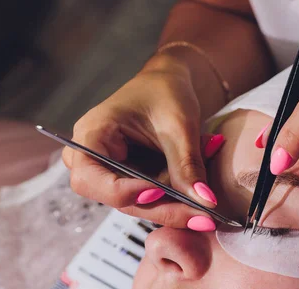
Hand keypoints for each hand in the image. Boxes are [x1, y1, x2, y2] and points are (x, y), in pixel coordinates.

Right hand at [63, 59, 224, 230]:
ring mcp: (112, 171)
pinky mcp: (131, 179)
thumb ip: (187, 164)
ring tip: (208, 205)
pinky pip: (150, 199)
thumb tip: (204, 202)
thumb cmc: (166, 91)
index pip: (90, 179)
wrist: (170, 83)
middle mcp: (93, 158)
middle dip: (160, 208)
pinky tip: (201, 197)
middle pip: (116, 199)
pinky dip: (176, 199)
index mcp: (91, 136)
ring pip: (137, 204)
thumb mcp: (179, 125)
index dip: (123, 191)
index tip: (159, 192)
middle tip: (200, 216)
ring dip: (173, 206)